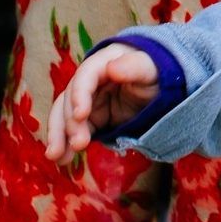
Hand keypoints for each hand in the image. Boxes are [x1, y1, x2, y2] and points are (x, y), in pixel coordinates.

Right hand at [44, 42, 159, 163]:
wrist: (162, 88)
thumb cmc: (157, 74)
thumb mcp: (152, 70)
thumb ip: (135, 67)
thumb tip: (111, 69)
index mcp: (103, 62)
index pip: (85, 76)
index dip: (79, 95)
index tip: (80, 115)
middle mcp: (89, 80)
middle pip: (70, 98)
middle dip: (70, 123)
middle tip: (78, 144)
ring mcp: (89, 100)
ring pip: (65, 116)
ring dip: (59, 136)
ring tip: (58, 157)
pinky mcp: (91, 118)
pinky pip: (75, 130)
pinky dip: (66, 143)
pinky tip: (63, 158)